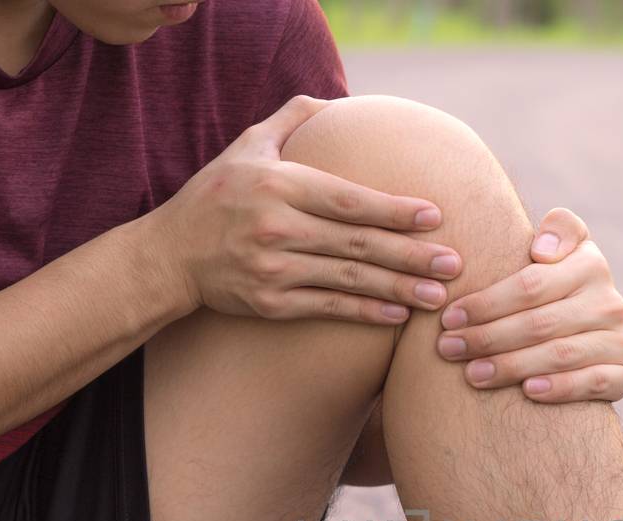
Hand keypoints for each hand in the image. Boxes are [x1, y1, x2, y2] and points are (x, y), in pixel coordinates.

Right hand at [150, 96, 463, 323]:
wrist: (169, 255)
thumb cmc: (216, 196)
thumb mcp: (247, 146)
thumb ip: (292, 119)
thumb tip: (336, 102)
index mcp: (278, 185)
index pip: (347, 199)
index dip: (393, 210)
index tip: (435, 216)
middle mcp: (276, 227)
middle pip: (357, 243)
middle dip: (410, 255)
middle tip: (454, 263)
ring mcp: (273, 268)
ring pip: (348, 280)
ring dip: (398, 289)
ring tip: (438, 296)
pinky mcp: (269, 303)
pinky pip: (327, 307)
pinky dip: (364, 313)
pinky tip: (397, 316)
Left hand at [436, 208, 622, 402]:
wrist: (588, 337)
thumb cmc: (550, 293)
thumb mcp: (555, 253)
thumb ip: (557, 230)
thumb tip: (543, 250)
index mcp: (590, 264)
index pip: (530, 285)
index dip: (486, 303)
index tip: (449, 318)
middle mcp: (611, 300)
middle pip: (540, 322)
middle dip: (487, 337)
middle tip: (448, 349)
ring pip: (561, 353)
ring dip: (512, 366)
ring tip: (472, 374)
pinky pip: (594, 382)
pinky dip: (561, 387)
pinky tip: (528, 391)